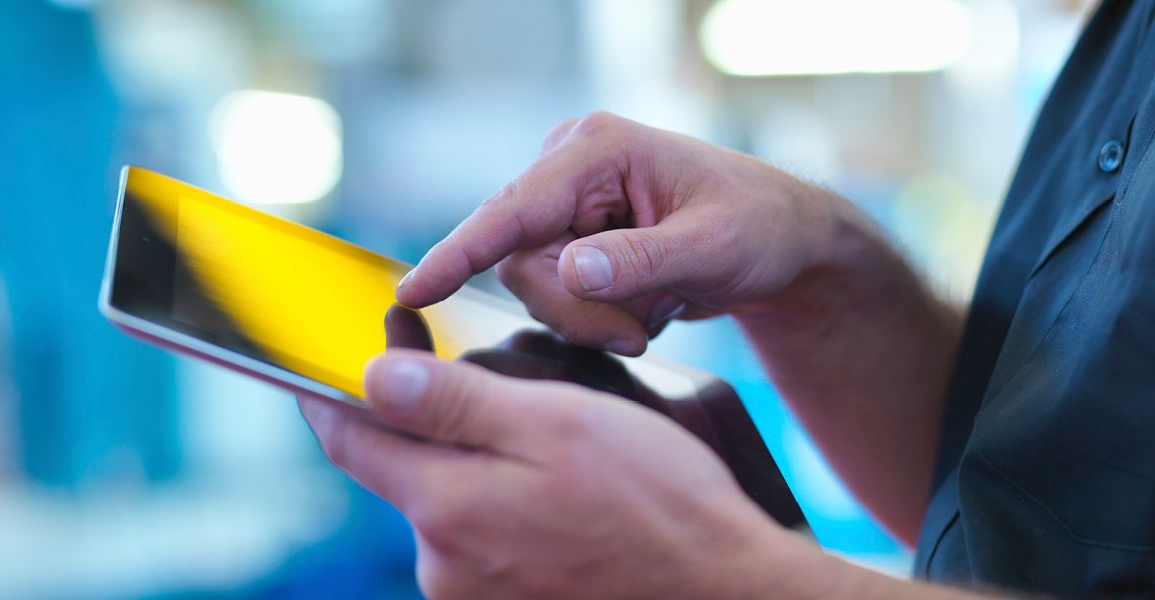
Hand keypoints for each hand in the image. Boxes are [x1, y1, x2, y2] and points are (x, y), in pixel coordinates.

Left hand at [297, 351, 792, 598]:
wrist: (719, 591)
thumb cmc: (653, 500)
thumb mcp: (557, 424)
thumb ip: (455, 403)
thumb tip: (372, 376)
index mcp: (447, 507)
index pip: (352, 441)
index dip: (336, 393)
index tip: (338, 357)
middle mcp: (443, 565)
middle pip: (407, 472)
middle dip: (435, 425)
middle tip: (499, 391)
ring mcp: (473, 596)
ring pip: (450, 505)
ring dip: (478, 468)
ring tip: (553, 454)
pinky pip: (482, 542)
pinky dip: (502, 507)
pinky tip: (559, 499)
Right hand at [396, 111, 849, 354]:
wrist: (782, 244)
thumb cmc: (758, 229)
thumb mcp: (713, 247)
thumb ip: (641, 260)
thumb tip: (569, 271)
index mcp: (597, 149)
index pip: (514, 208)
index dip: (461, 252)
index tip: (413, 290)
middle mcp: (570, 170)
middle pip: (521, 262)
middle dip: (577, 311)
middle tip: (637, 334)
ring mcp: (568, 207)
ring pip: (536, 287)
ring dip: (594, 318)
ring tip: (656, 308)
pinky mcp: (572, 240)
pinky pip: (557, 296)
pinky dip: (601, 317)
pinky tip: (647, 303)